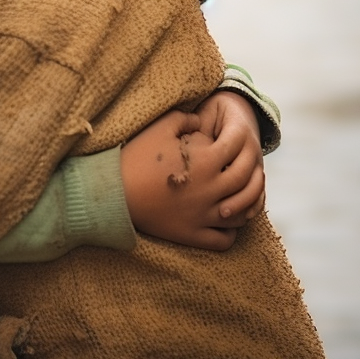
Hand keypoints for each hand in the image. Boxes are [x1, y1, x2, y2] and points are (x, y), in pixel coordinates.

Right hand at [119, 95, 264, 251]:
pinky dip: (231, 231)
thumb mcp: (160, 127)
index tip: (229, 137)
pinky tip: (224, 219)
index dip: (236, 139)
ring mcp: (203, 215)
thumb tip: (201, 120)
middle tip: (240, 164)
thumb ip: (186, 118)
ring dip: (243, 202)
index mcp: (205, 161)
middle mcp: (211, 189)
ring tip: (235, 192)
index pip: (236, 147)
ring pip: (240, 212)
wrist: (113, 192)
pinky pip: (224, 239)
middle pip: (245, 179)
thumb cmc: (136, 156)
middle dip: (246, 169)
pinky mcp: (193, 235)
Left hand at [192, 90, 265, 223]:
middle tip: (210, 205)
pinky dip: (252, 206)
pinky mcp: (256, 174)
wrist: (235, 112)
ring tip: (222, 216)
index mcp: (239, 130)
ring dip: (241, 203)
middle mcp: (251, 148)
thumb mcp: (205, 115)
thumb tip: (184, 143)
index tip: (199, 173)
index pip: (231, 147)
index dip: (217, 160)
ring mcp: (256, 163)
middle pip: (244, 172)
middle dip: (230, 189)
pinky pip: (260, 193)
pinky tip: (241, 220)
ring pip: (254, 186)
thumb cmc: (212, 115)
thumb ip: (197, 128)